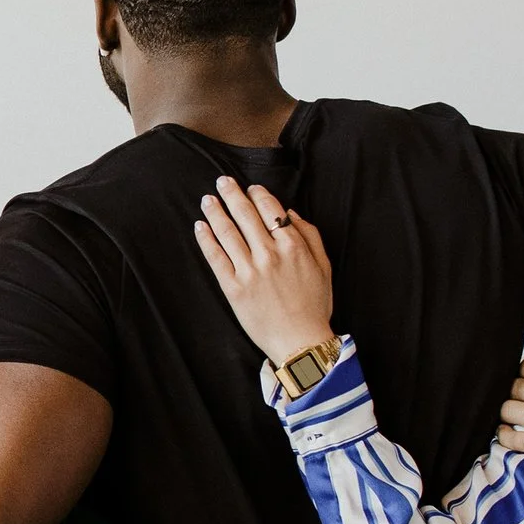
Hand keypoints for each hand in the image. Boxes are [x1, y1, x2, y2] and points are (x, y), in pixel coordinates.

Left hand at [193, 177, 335, 366]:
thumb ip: (310, 236)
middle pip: (245, 216)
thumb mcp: (324, 267)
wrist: (300, 342)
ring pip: (227, 232)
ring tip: (207, 200)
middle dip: (232, 194)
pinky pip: (215, 257)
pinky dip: (206, 239)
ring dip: (215, 212)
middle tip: (222, 181)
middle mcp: (269, 254)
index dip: (258, 195)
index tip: (250, 188)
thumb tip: (291, 213)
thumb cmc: (314, 305)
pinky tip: (200, 226)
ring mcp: (249, 271)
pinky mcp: (233, 287)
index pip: (271, 211)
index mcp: (293, 247)